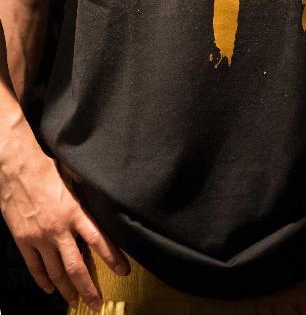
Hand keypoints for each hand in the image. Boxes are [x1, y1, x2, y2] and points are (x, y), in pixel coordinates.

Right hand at [0, 144, 128, 310]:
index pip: (99, 240)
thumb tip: (104, 197)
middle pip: (76, 266)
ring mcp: (40, 237)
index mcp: (75, 212)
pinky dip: (42, 280)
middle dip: (88, 288)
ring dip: (66, 290)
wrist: (17, 168)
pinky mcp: (23, 240)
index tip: (123, 271)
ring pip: (55, 272)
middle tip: (96, 304)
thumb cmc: (47, 169)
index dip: (112, 258)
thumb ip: (87, 195)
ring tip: (74, 302)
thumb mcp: (74, 179)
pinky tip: (49, 289)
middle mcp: (59, 229)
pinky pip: (34, 267)